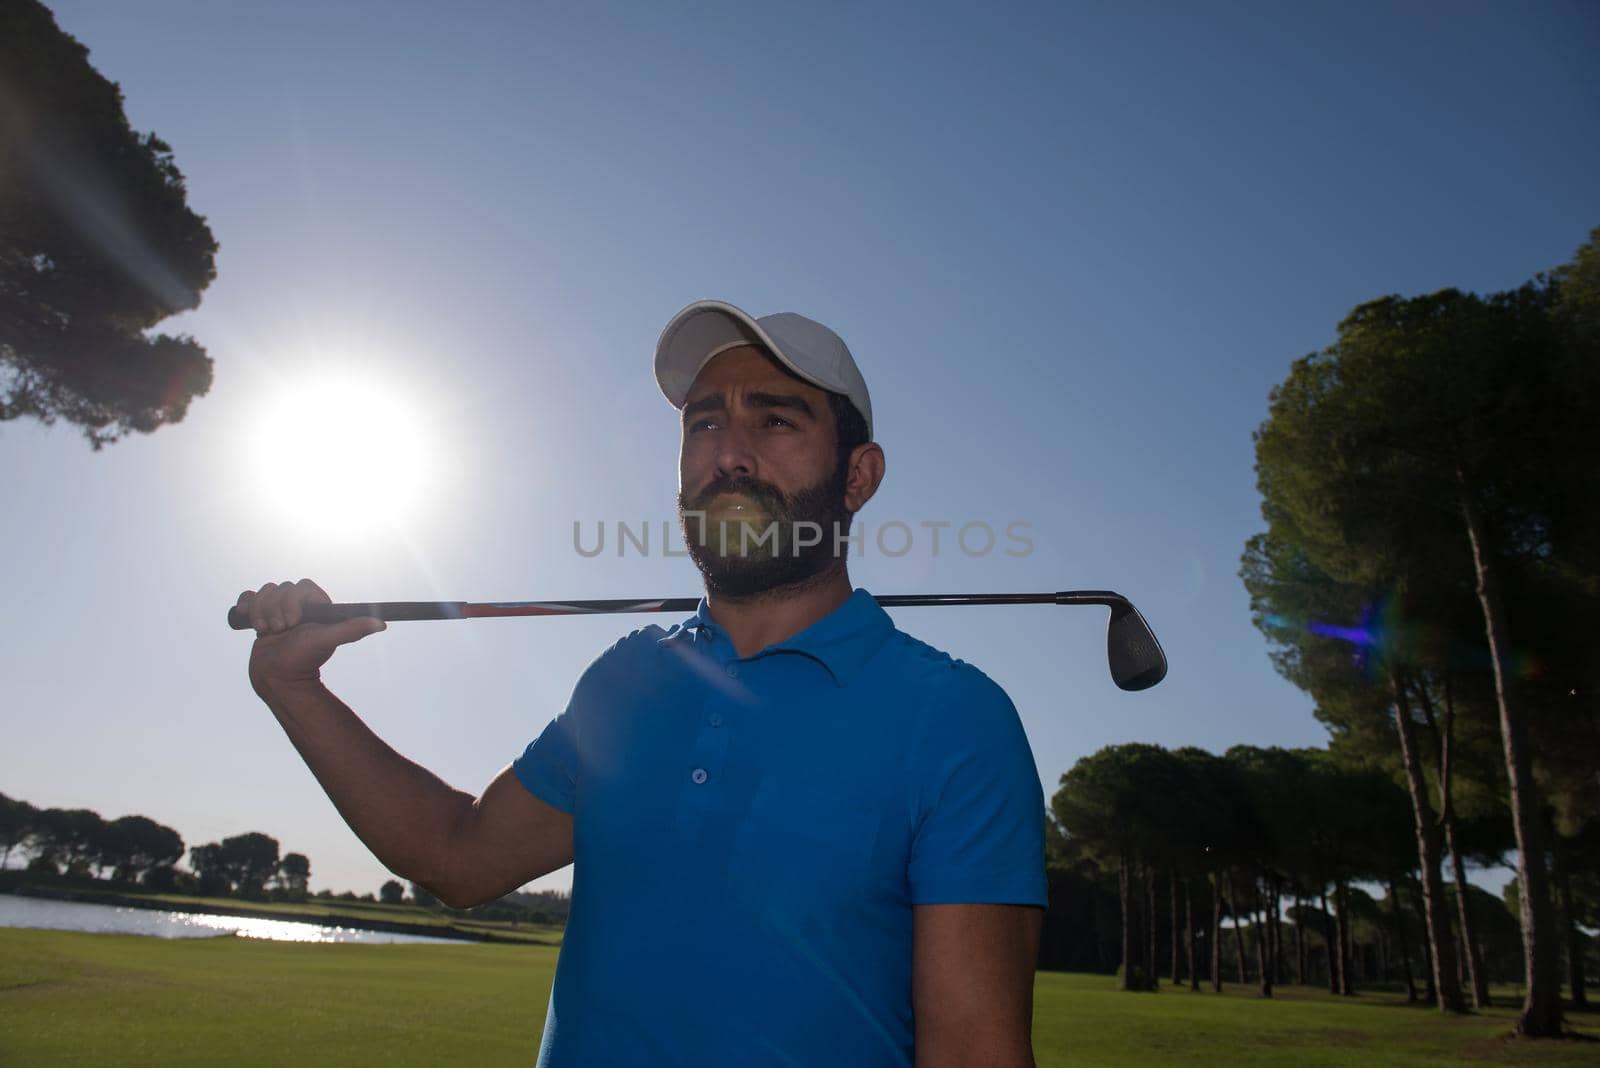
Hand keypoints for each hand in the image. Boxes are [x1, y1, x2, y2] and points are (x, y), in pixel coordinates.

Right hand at [237, 579, 384, 696]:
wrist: (277, 679)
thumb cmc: (304, 660)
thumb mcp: (328, 641)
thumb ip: (352, 629)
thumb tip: (382, 624)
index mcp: (316, 607)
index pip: (301, 586)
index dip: (292, 600)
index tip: (292, 623)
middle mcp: (298, 607)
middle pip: (280, 588)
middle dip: (275, 610)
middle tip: (281, 631)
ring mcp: (277, 611)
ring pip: (263, 592)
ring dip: (260, 612)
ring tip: (267, 632)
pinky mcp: (260, 617)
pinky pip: (249, 597)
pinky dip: (245, 605)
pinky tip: (246, 618)